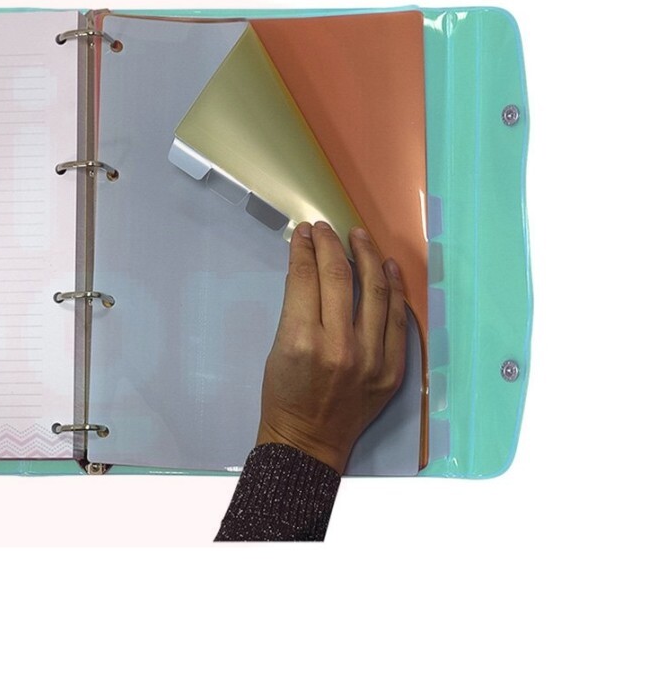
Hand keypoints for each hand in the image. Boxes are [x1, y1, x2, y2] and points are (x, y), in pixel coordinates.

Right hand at [257, 222, 408, 473]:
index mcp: (301, 341)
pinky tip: (387, 268)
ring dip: (366, 258)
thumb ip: (296, 310)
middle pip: (338, 278)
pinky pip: (397, 320)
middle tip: (326, 229)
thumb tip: (310, 269)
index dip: (305, 249)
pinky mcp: (392, 369)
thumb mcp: (276, 350)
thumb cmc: (283, 397)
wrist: (308, 443)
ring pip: (374, 292)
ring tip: (359, 237)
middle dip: (330, 246)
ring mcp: (371, 358)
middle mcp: (339, 346)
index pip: (305, 279)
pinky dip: (394, 290)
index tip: (304, 233)